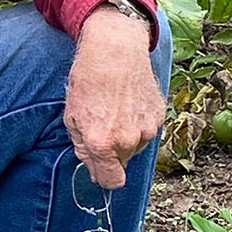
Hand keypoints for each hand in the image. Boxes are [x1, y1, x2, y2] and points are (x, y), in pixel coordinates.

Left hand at [64, 6, 165, 189]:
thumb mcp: (72, 116)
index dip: (104, 177)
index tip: (101, 169)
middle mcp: (127, 140)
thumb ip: (82, 147)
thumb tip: (92, 166)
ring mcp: (147, 128)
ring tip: (116, 111)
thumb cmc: (89, 79)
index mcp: (102, 144)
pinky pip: (147, 131)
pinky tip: (128, 103)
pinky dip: (138, 123)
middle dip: (112, 153)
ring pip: (136, 147)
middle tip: (103, 126)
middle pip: (123, 164)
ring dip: (127, 138)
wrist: (115, 49)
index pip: (111, 182)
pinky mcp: (159, 115)